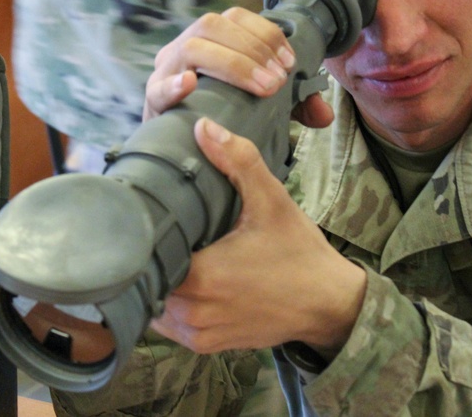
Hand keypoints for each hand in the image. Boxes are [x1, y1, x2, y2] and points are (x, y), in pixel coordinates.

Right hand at [143, 7, 333, 127]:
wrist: (176, 150)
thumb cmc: (222, 117)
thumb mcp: (260, 105)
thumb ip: (291, 106)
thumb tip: (324, 115)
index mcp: (208, 41)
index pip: (234, 17)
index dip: (265, 33)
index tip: (290, 62)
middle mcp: (183, 49)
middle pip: (212, 24)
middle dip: (251, 48)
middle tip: (278, 80)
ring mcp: (165, 73)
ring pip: (191, 47)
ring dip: (232, 64)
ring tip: (261, 88)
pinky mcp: (153, 104)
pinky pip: (157, 89)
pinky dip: (173, 85)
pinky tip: (190, 85)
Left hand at [149, 118, 366, 357]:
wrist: (328, 303)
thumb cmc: (299, 252)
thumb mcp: (271, 200)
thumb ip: (237, 161)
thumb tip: (203, 127)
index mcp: (201, 275)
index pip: (146, 252)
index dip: (144, 230)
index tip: (149, 211)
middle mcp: (192, 311)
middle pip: (147, 276)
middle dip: (151, 251)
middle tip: (161, 224)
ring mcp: (197, 333)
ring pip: (154, 302)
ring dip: (159, 278)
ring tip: (171, 249)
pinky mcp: (205, 345)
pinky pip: (169, 324)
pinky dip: (171, 302)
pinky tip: (184, 276)